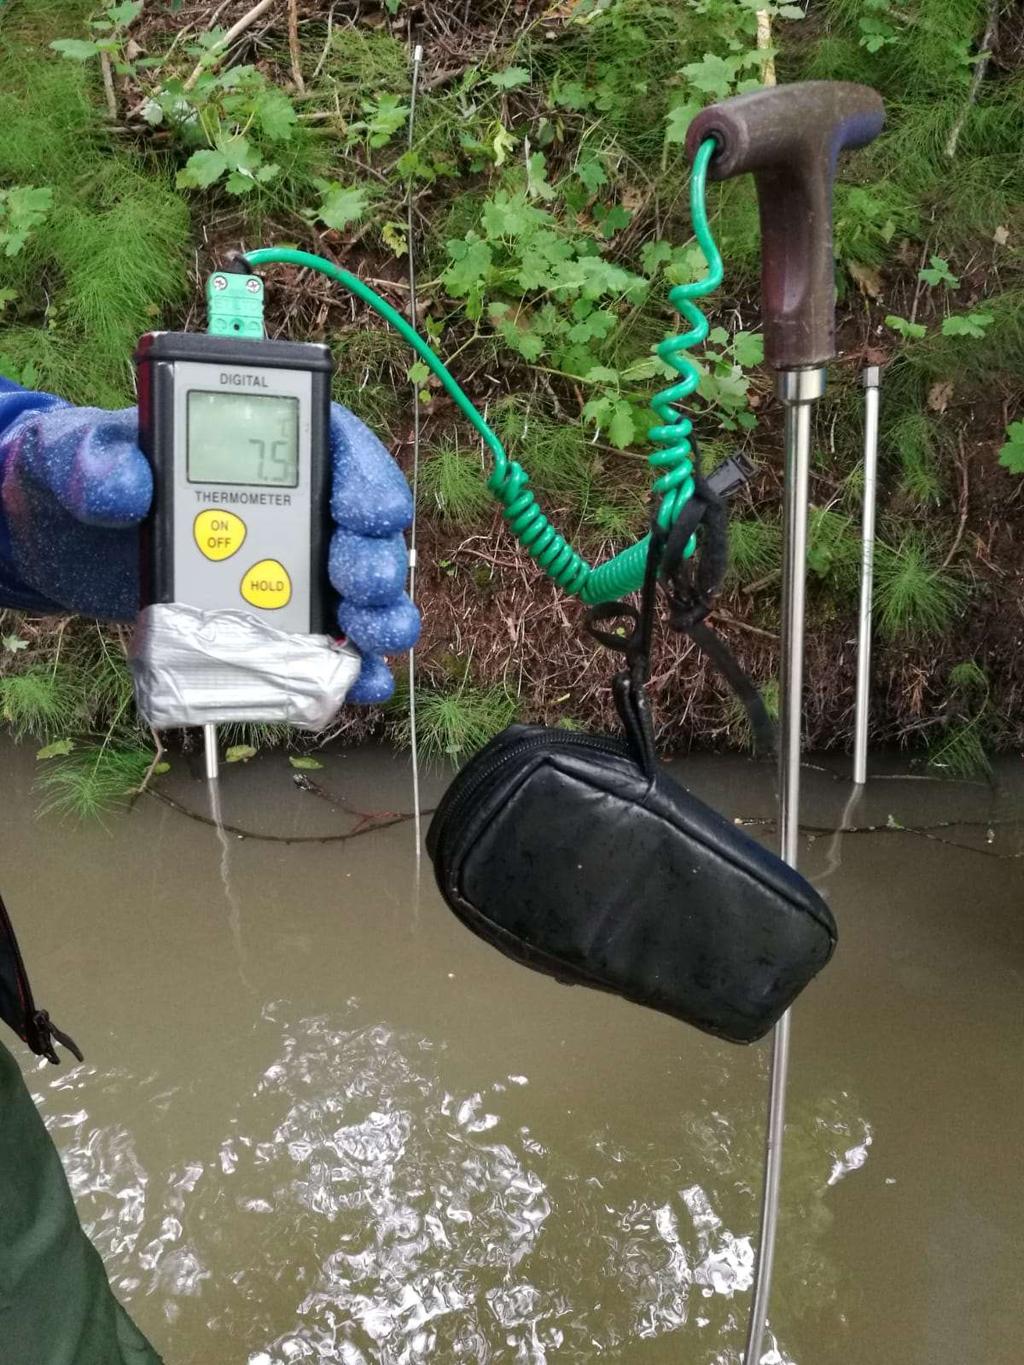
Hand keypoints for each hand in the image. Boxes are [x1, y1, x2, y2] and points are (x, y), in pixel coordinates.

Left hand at [0, 397, 419, 702]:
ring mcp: (291, 570)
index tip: (359, 510)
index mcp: (263, 446)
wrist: (66, 540)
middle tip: (356, 581)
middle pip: (363, 531)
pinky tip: (358, 685)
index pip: (337, 449)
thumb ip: (99, 461)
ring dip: (378, 617)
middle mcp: (295, 507)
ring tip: (368, 635)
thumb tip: (126, 488)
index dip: (365, 478)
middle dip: (373, 558)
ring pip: (361, 595)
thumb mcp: (81, 451)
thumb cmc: (87, 474)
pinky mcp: (278, 624)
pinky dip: (351, 671)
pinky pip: (328, 650)